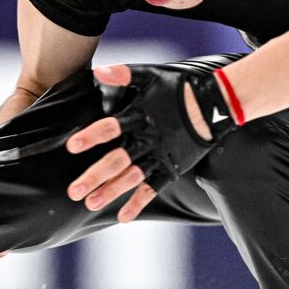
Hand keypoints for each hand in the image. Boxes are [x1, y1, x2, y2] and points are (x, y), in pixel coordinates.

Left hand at [66, 64, 216, 223]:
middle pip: (117, 161)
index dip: (92, 136)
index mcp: (139, 117)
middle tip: (74, 192)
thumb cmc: (180, 87)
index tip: (72, 146)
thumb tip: (98, 72)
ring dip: (111, 191)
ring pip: (132, 178)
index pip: (111, 128)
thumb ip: (124, 74)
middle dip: (94, 177)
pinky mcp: (171, 168)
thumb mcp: (152, 74)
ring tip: (91, 204)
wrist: (216, 103)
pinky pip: (153, 188)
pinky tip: (123, 216)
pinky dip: (139, 202)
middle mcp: (147, 139)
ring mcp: (160, 156)